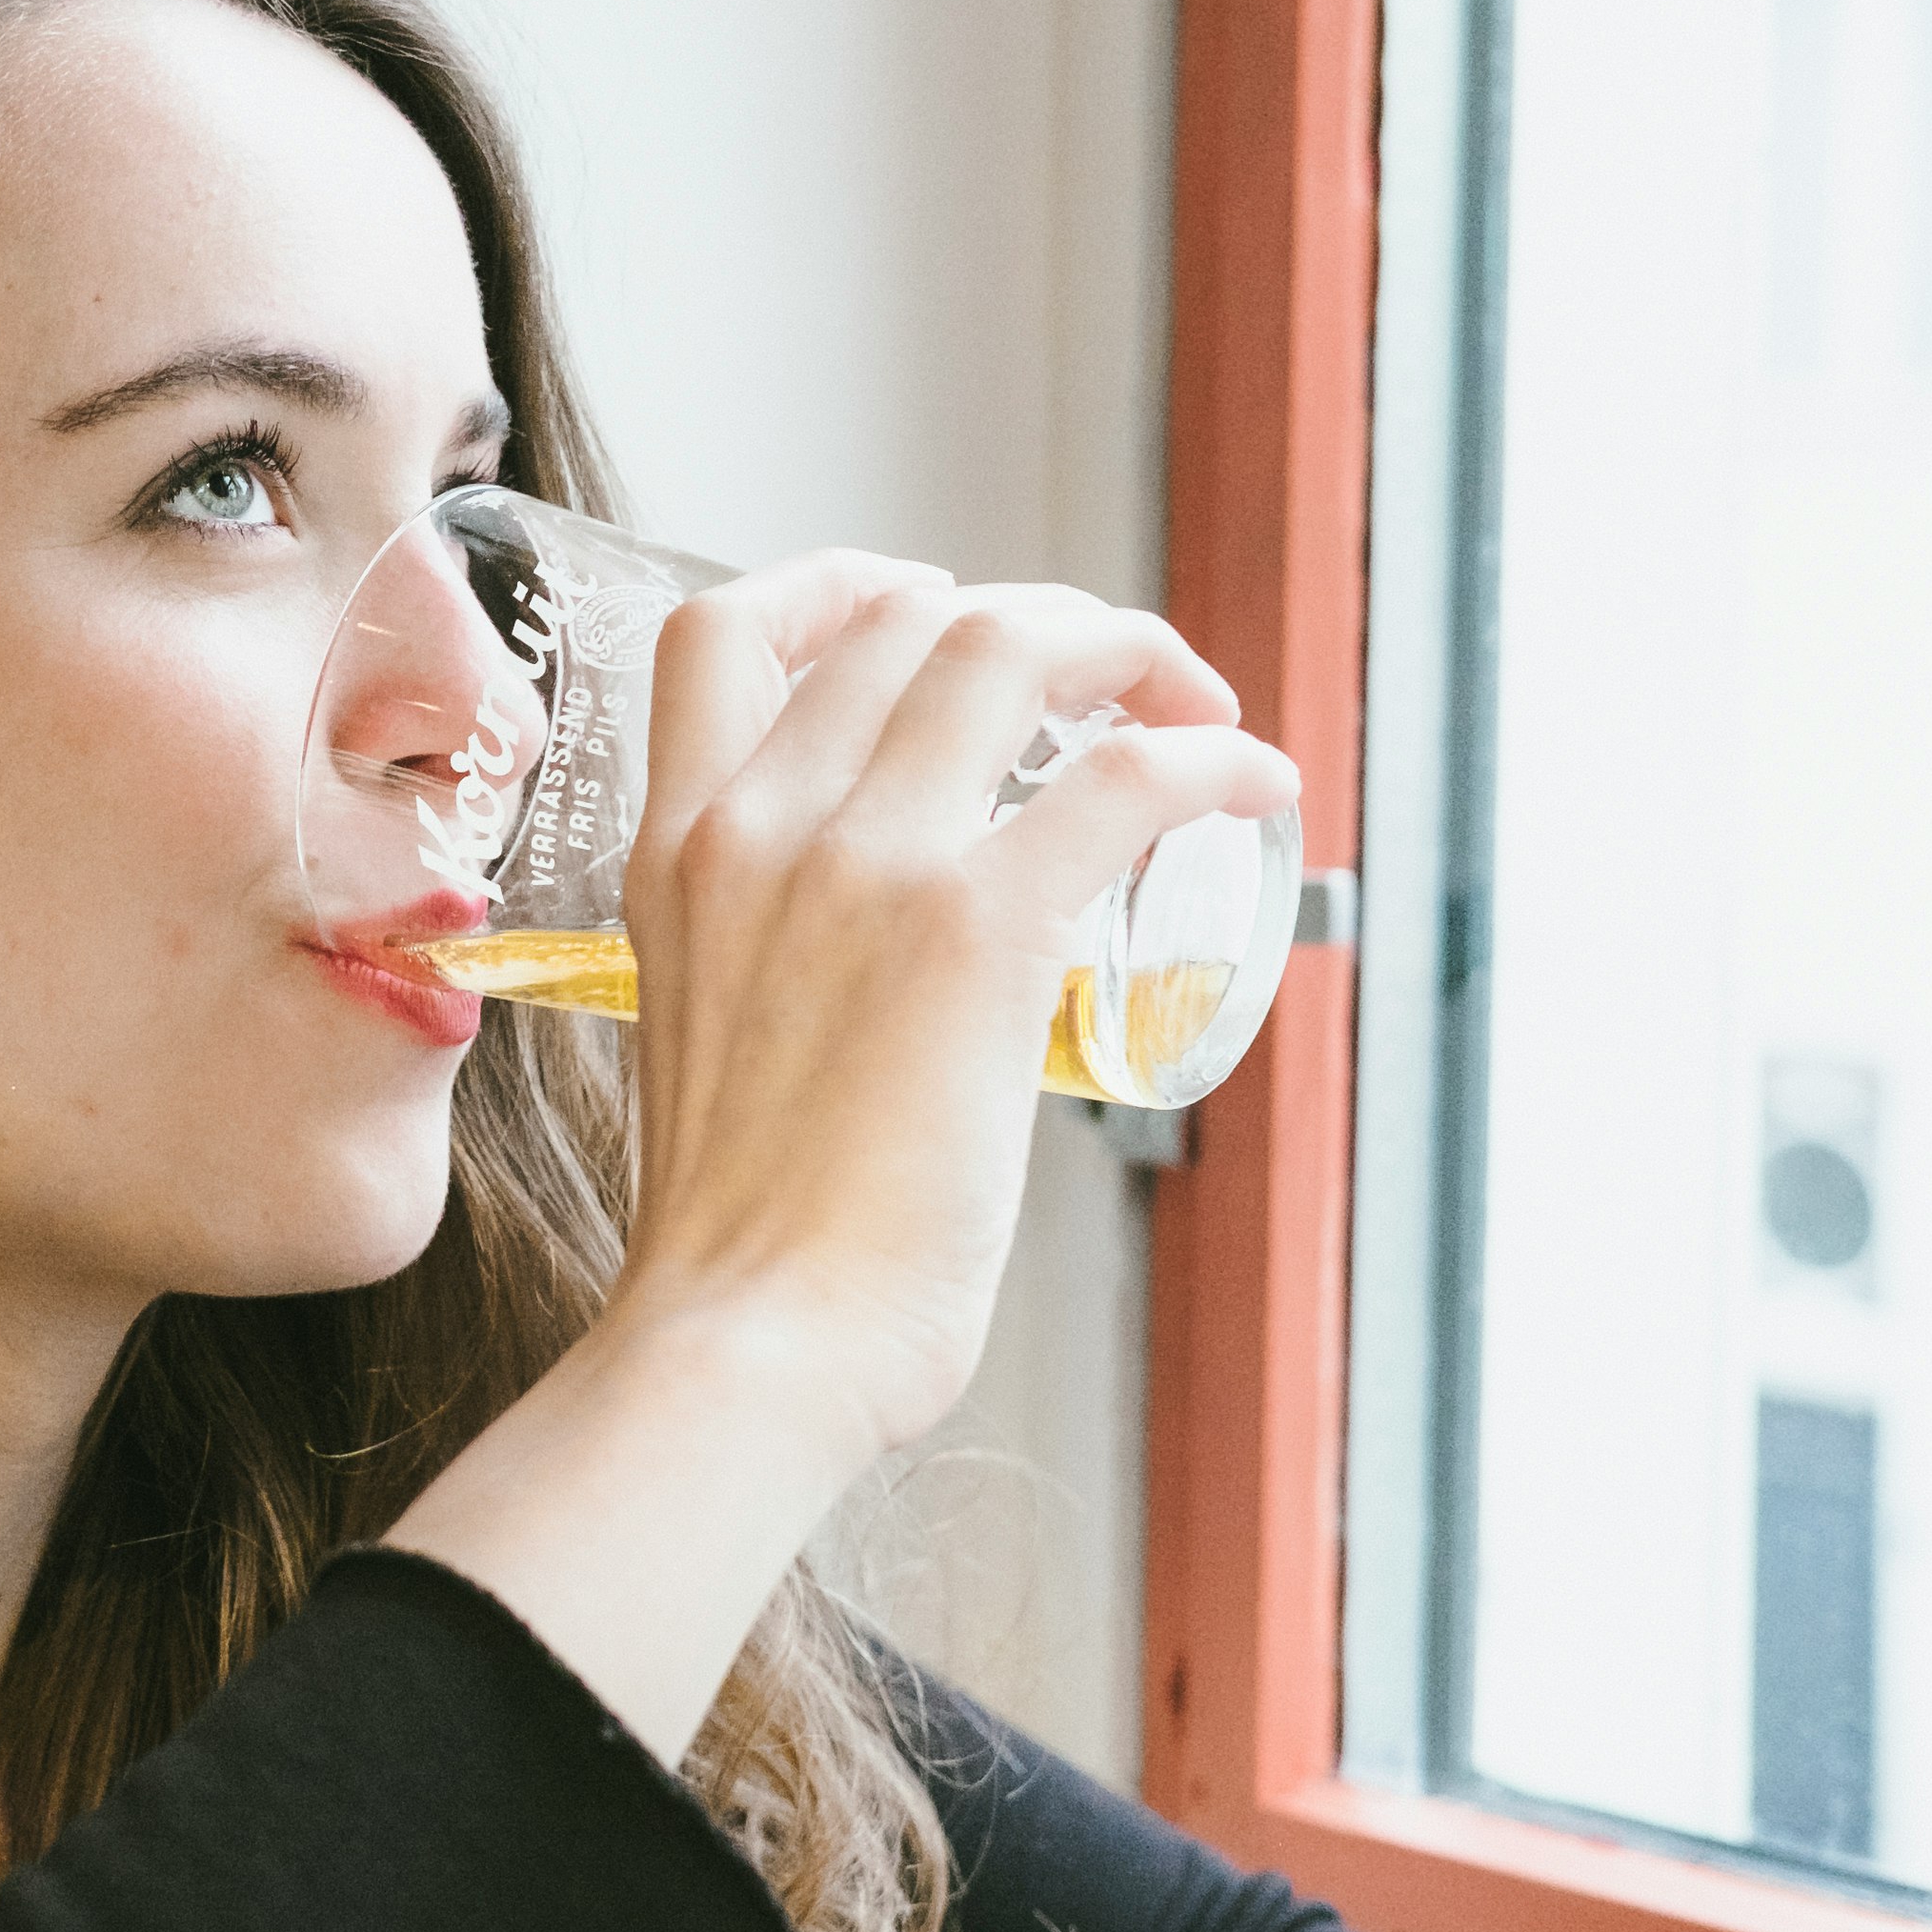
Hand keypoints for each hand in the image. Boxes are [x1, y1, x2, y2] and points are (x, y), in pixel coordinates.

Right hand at [605, 557, 1299, 1462]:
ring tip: (1190, 707)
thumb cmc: (743, 1251)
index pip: (724, 633)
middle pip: (900, 616)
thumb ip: (766, 972)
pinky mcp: (975, 929)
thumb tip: (867, 995)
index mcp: (676, 856)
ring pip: (1007, 648)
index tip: (923, 613)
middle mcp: (757, 826)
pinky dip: (1210, 756)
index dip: (841, 587)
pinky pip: (1125, 776)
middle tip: (1109, 682)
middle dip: (1029, 619)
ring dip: (1124, 649)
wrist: (748, 1344)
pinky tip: (1255, 786)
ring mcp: (862, 863)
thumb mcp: (702, 1042)